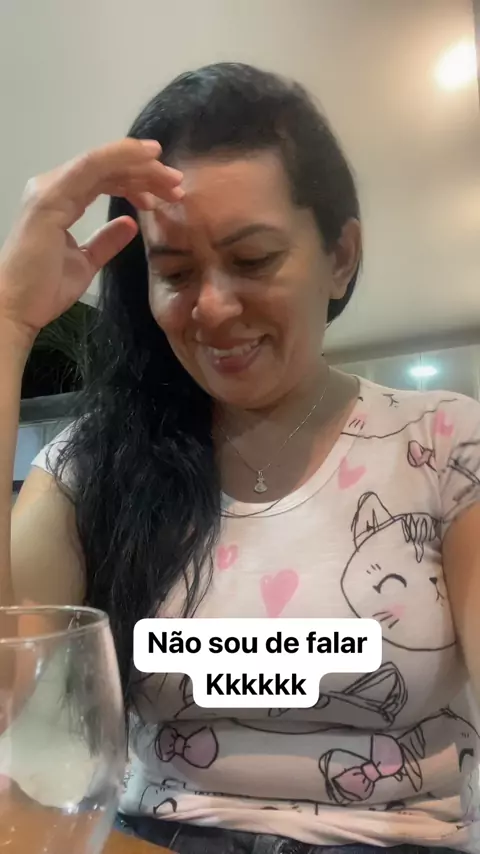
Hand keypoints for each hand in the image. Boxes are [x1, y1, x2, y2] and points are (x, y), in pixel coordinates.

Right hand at [0, 139, 182, 344]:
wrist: (17, 308)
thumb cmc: (43, 290)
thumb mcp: (86, 262)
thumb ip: (105, 240)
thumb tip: (130, 224)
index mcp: (59, 200)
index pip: (103, 180)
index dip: (137, 179)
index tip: (168, 190)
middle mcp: (52, 187)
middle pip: (106, 169)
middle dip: (146, 173)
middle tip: (177, 185)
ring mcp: (49, 189)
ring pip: (102, 164)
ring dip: (141, 167)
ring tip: (172, 181)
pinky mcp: (50, 198)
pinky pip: (91, 167)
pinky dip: (120, 157)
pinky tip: (147, 158)